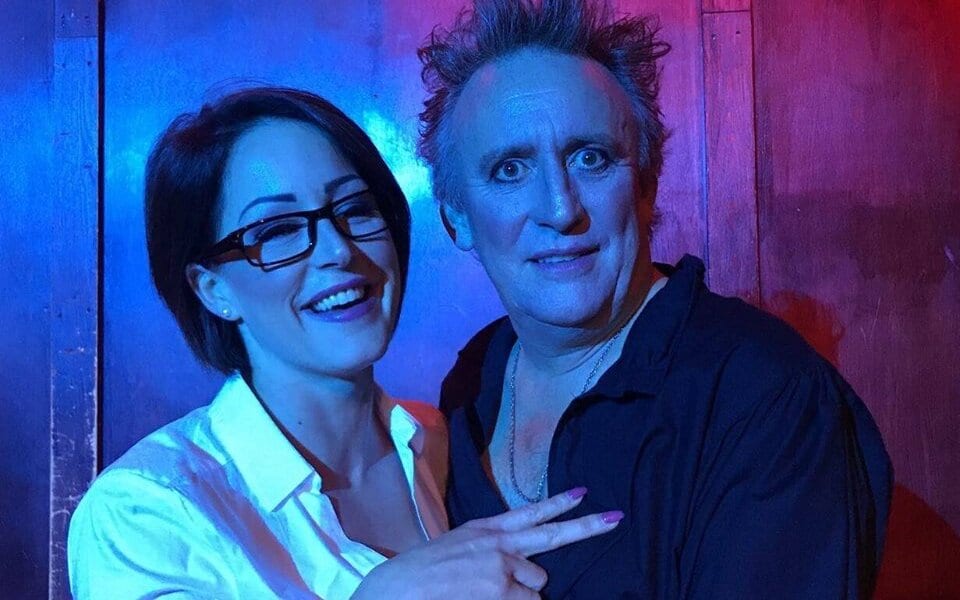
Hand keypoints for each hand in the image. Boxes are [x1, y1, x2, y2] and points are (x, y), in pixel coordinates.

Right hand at [352, 488, 622, 599]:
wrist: (394, 591)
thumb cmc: (416, 576)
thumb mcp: (453, 548)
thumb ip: (487, 549)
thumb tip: (519, 566)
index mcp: (484, 531)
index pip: (528, 514)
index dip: (558, 505)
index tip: (583, 494)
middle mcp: (498, 546)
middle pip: (553, 538)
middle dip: (588, 528)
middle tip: (617, 518)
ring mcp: (502, 571)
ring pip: (535, 589)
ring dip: (519, 597)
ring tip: (480, 596)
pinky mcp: (501, 593)